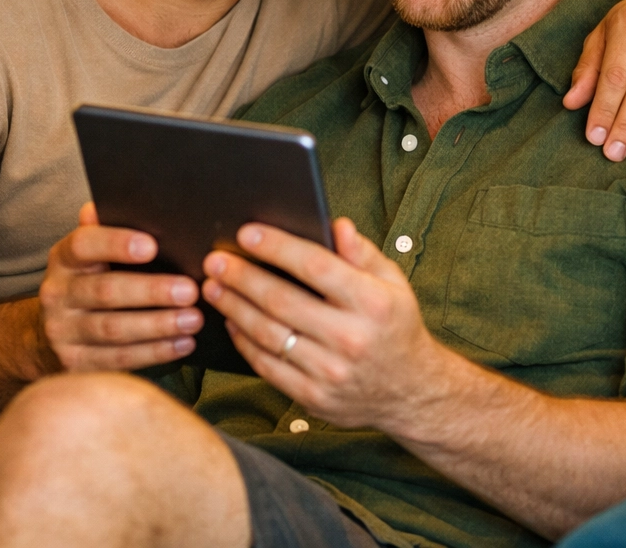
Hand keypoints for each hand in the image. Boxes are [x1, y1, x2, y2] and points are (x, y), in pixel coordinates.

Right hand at [39, 202, 202, 371]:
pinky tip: (182, 343)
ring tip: (194, 319)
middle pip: (106, 291)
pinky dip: (154, 352)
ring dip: (159, 325)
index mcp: (64, 257)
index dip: (117, 243)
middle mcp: (57, 293)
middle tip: (190, 290)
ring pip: (114, 329)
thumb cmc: (92, 278)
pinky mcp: (74, 364)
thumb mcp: (93, 252)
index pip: (85, 244)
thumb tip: (117, 204)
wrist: (56, 330)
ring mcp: (62, 332)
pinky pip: (118, 360)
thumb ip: (107, 229)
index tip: (152, 245)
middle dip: (152, 291)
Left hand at [202, 218, 443, 432]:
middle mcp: (352, 339)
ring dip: (234, 307)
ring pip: (268, 334)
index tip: (246, 233)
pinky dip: (244, 342)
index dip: (277, 247)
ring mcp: (331, 373)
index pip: (316, 266)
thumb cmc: (395, 325)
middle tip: (215, 260)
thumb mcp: (393, 282)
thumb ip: (363, 253)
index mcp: (373, 303)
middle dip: (242, 277)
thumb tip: (337, 225)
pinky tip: (232, 321)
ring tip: (213, 287)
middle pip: (282, 301)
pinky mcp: (314, 399)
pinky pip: (268, 367)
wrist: (412, 392)